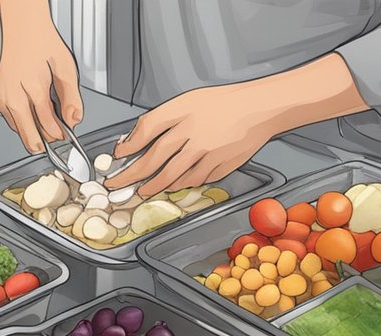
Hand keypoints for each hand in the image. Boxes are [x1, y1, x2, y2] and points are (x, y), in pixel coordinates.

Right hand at [0, 2, 82, 152]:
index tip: (63, 137)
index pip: (46, 121)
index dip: (57, 133)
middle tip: (53, 142)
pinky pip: (9, 118)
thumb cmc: (41, 43)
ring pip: (17, 128)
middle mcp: (12, 94)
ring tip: (44, 128)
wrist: (22, 30)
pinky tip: (31, 117)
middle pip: (27, 131)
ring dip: (31, 132)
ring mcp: (1, 97)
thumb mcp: (65, 67)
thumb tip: (73, 119)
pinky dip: (21, 122)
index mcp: (32, 86)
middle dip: (42, 141)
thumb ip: (71, 97)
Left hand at [105, 82, 278, 198]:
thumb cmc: (225, 103)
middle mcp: (194, 133)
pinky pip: (196, 180)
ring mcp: (208, 152)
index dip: (128, 146)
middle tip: (118, 184)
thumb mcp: (189, 101)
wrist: (261, 108)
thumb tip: (135, 140)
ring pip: (173, 177)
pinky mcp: (221, 165)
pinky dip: (182, 184)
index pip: (146, 130)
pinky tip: (175, 184)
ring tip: (145, 190)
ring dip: (154, 186)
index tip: (118, 156)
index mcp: (184, 112)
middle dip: (131, 176)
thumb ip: (162, 119)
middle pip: (153, 161)